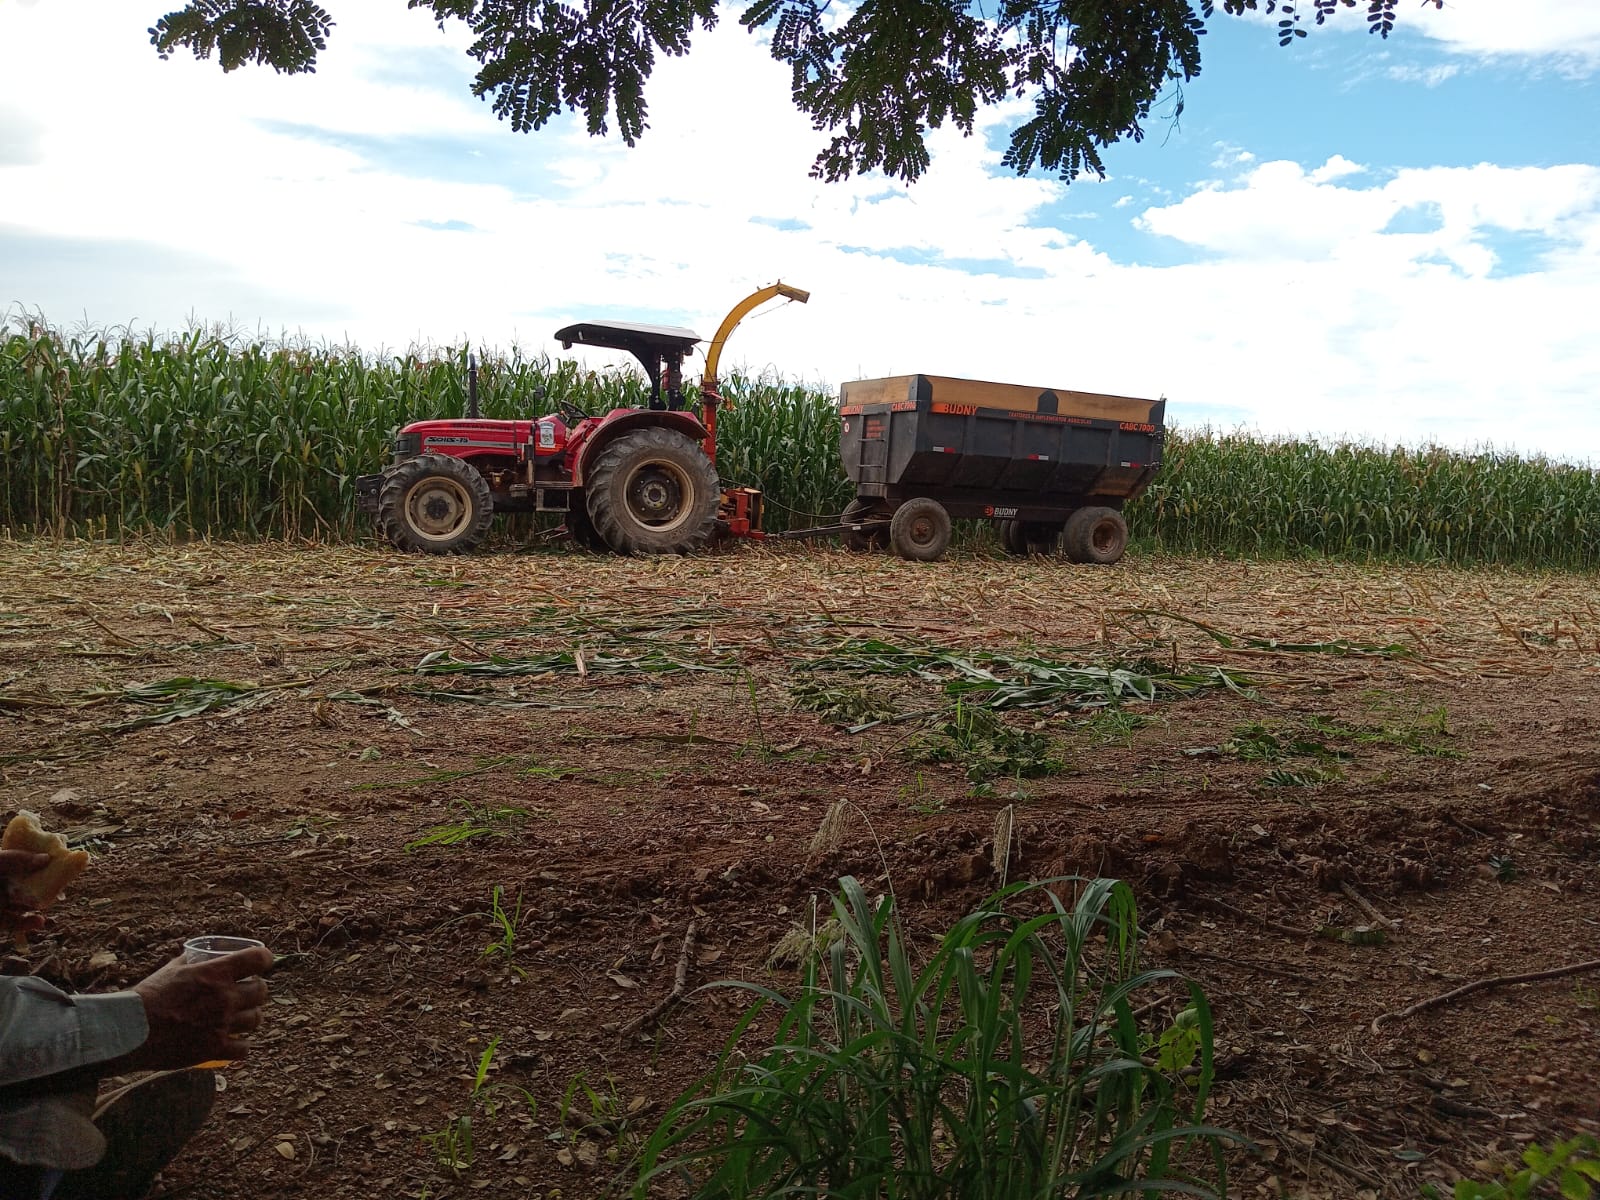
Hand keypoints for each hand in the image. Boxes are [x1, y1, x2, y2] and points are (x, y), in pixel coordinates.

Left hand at [0, 849, 50, 939]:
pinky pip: (15, 924)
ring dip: (36, 906)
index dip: (37, 861)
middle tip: (57, 885)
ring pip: (21, 905)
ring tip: (46, 905)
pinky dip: (28, 924)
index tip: (55, 861)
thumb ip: (16, 859)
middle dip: (41, 885)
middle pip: (24, 884)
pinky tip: (38, 922)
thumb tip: (46, 858)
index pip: (20, 862)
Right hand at [123, 945, 274, 1069]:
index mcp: (215, 974)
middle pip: (262, 991)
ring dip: (251, 1016)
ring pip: (256, 1019)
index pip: (258, 959)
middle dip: (257, 989)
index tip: (263, 962)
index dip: (264, 959)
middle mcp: (223, 998)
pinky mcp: (213, 1050)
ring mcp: (221, 1025)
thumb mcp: (171, 970)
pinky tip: (233, 1042)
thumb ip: (192, 962)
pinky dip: (240, 1046)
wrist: (127, 1031)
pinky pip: (244, 1049)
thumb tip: (200, 955)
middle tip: (248, 991)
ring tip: (241, 1016)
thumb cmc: (147, 997)